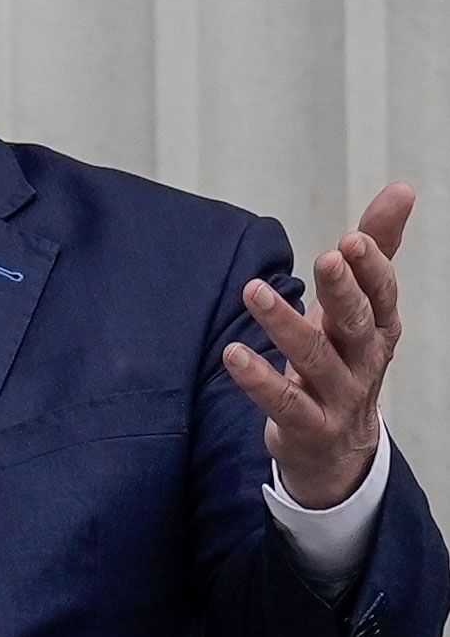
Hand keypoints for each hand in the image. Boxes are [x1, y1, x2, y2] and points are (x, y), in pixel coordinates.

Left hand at [223, 183, 412, 509]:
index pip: (381, 294)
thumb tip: (402, 189)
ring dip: (285, 324)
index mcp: (377, 327)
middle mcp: (363, 360)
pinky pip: (285, 403)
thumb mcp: (360, 306)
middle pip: (356, 323)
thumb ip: (376, 249)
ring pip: (315, 359)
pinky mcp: (307, 426)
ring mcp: (338, 396)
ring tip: (253, 291)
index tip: (353, 238)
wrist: (337, 447)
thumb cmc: (343, 357)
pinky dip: (259, 380)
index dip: (371, 268)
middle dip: (343, 290)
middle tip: (327, 258)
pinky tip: (233, 354)